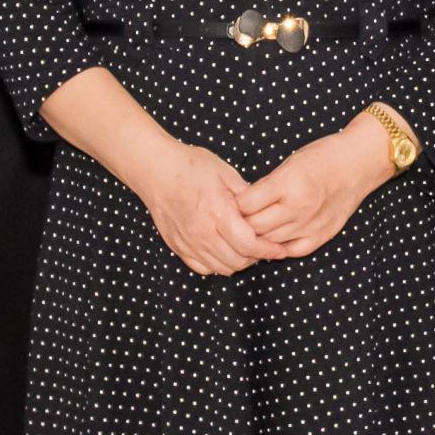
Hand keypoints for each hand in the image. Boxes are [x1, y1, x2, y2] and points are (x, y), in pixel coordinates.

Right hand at [123, 132, 274, 277]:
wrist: (155, 170)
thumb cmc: (190, 166)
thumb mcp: (226, 173)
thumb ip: (247, 195)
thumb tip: (265, 211)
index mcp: (218, 212)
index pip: (249, 245)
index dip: (268, 250)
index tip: (279, 249)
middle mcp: (202, 232)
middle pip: (237, 261)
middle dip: (256, 257)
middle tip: (263, 246)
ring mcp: (188, 242)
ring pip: (221, 268)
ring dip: (238, 262)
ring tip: (244, 249)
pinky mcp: (177, 246)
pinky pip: (202, 268)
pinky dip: (217, 265)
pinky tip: (223, 251)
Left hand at [234, 114, 397, 260]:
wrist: (358, 164)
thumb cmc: (322, 158)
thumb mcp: (288, 163)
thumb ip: (265, 186)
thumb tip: (240, 205)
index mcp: (288, 184)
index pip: (245, 204)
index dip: (236, 203)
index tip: (236, 200)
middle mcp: (299, 207)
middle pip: (254, 227)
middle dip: (243, 222)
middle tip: (242, 216)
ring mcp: (311, 225)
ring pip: (269, 242)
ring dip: (259, 235)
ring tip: (258, 224)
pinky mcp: (321, 236)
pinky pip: (290, 251)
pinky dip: (279, 245)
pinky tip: (276, 235)